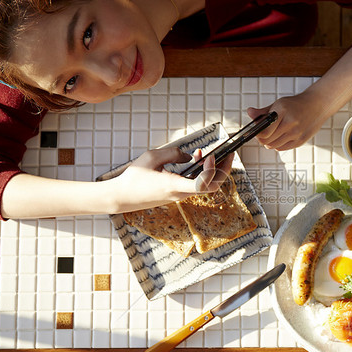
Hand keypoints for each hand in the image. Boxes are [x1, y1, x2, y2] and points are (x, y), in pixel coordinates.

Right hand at [112, 147, 233, 211]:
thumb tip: (190, 156)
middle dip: (224, 170)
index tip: (209, 155)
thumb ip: (173, 153)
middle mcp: (180, 194)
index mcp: (174, 186)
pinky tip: (199, 159)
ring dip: (214, 170)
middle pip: (212, 187)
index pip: (203, 185)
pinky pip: (196, 184)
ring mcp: (180, 195)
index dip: (211, 170)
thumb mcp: (152, 157)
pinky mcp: (178, 194)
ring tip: (214, 153)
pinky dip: (203, 172)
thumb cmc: (135, 177)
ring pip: (206, 186)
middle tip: (229, 154)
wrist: (122, 197)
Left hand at [247, 90, 326, 150]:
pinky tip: (279, 137)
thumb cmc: (297, 104)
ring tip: (271, 134)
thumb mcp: (279, 104)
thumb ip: (263, 111)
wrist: (317, 105)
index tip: (256, 131)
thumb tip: (250, 112)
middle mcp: (291, 123)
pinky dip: (277, 145)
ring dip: (269, 142)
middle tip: (262, 133)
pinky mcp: (300, 141)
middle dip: (262, 138)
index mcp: (283, 111)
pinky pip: (282, 148)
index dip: (257, 133)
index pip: (264, 131)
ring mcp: (296, 133)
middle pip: (267, 140)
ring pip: (273, 146)